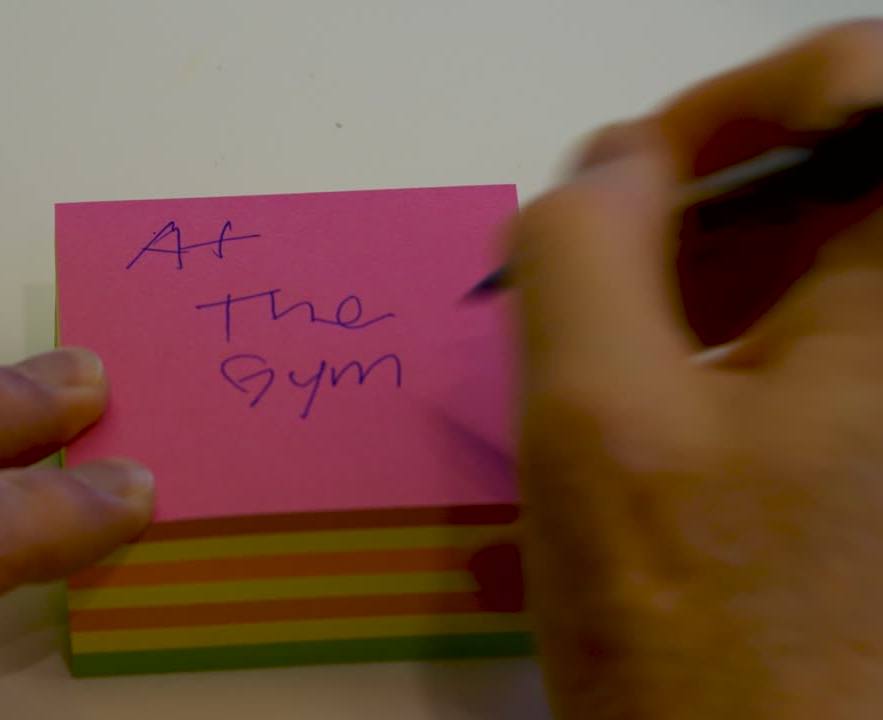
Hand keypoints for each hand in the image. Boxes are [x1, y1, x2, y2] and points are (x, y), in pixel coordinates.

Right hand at [511, 19, 882, 719]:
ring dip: (709, 269)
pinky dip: (737, 333)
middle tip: (594, 272)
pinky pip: (826, 336)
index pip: (865, 84)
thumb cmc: (696, 630)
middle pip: (843, 169)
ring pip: (829, 256)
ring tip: (615, 349)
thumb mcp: (595, 418)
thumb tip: (605, 163)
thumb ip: (580, 249)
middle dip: (704, 198)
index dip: (729, 105)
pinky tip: (669, 400)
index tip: (625, 178)